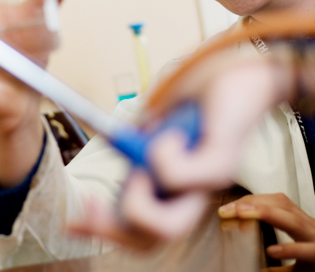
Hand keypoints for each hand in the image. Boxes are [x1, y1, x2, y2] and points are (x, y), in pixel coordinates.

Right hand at [68, 54, 288, 249]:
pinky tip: (171, 131)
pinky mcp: (219, 165)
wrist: (242, 72)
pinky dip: (161, 153)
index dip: (105, 232)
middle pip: (151, 242)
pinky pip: (177, 178)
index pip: (140, 231)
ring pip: (168, 227)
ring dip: (138, 197)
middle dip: (112, 229)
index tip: (73, 222)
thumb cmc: (201, 98)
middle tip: (92, 202)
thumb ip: (135, 144)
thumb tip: (113, 146)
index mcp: (173, 189)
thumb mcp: (155, 126)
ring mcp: (208, 185)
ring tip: (142, 163)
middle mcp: (193, 194)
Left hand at [219, 193, 314, 271]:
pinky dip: (292, 250)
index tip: (229, 207)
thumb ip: (281, 264)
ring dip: (267, 214)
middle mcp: (313, 228)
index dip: (253, 201)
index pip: (276, 202)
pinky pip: (310, 251)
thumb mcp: (302, 265)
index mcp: (305, 226)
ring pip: (294, 221)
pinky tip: (274, 251)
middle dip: (253, 203)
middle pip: (281, 204)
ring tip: (243, 214)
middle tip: (228, 208)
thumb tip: (257, 266)